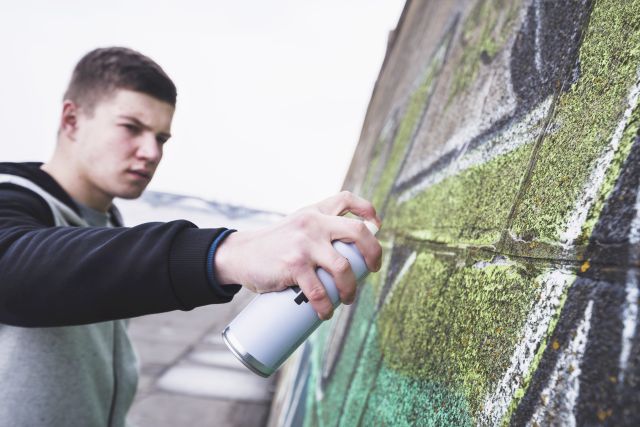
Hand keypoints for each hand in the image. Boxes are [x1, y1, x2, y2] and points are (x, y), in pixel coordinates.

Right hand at [214, 191, 381, 319]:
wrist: (240, 254)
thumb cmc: (273, 245)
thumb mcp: (297, 226)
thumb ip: (318, 229)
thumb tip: (349, 253)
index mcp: (315, 212)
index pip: (346, 199)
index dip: (367, 210)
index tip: (377, 225)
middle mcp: (313, 223)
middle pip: (357, 231)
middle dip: (373, 253)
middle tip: (372, 269)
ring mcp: (304, 244)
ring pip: (343, 268)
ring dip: (350, 289)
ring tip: (346, 298)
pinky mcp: (294, 265)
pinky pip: (319, 291)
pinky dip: (325, 306)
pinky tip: (325, 312)